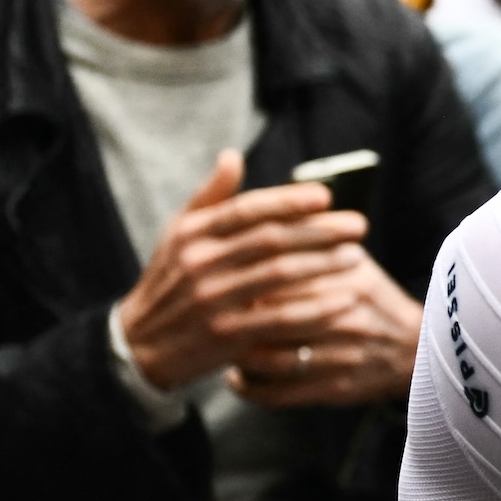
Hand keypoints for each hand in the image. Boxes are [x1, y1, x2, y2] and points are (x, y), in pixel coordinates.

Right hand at [118, 151, 371, 392]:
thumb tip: (232, 155)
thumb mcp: (178, 235)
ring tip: (357, 256)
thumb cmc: (171, 280)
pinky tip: (343, 301)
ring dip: (324, 264)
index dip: (288, 201)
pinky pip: (280, 318)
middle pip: (271, 239)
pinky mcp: (226, 336)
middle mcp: (199, 263)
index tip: (327, 195)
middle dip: (320, 230)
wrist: (141, 345)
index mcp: (192, 234)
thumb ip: (210, 197)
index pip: (247, 209)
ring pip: (280, 275)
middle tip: (359, 225)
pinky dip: (316, 309)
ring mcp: (212, 300)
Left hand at [224, 248, 421, 408]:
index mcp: (347, 279)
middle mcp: (344, 318)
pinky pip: (279, 393)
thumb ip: (313, 237)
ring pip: (269, 360)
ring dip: (237, 355)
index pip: (281, 276)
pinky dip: (250, 387)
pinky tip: (235, 376)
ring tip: (222, 345)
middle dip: (235, 318)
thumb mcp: (354, 261)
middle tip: (212, 313)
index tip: (223, 279)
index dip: (245, 280)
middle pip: (270, 318)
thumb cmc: (373, 299)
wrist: (416, 348)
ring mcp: (341, 356)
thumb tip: (261, 214)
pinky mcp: (335, 389)